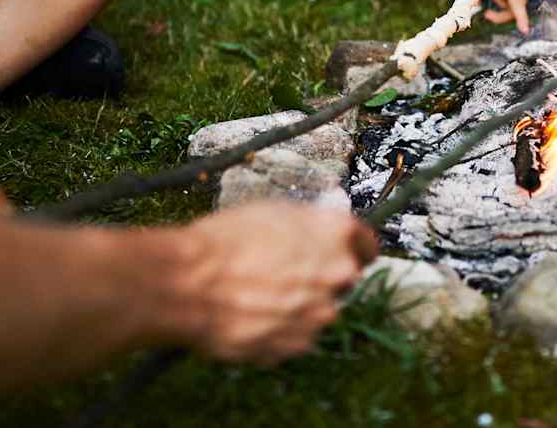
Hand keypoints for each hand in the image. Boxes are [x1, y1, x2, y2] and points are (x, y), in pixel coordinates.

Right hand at [179, 203, 377, 364]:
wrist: (189, 284)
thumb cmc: (225, 240)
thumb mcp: (275, 211)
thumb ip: (312, 223)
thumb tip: (326, 223)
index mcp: (338, 236)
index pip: (367, 245)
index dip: (350, 247)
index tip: (337, 251)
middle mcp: (338, 276)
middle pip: (342, 279)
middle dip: (321, 276)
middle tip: (284, 272)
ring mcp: (320, 315)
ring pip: (318, 310)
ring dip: (299, 306)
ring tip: (260, 295)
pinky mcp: (298, 345)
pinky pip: (297, 335)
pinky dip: (281, 329)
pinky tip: (252, 315)